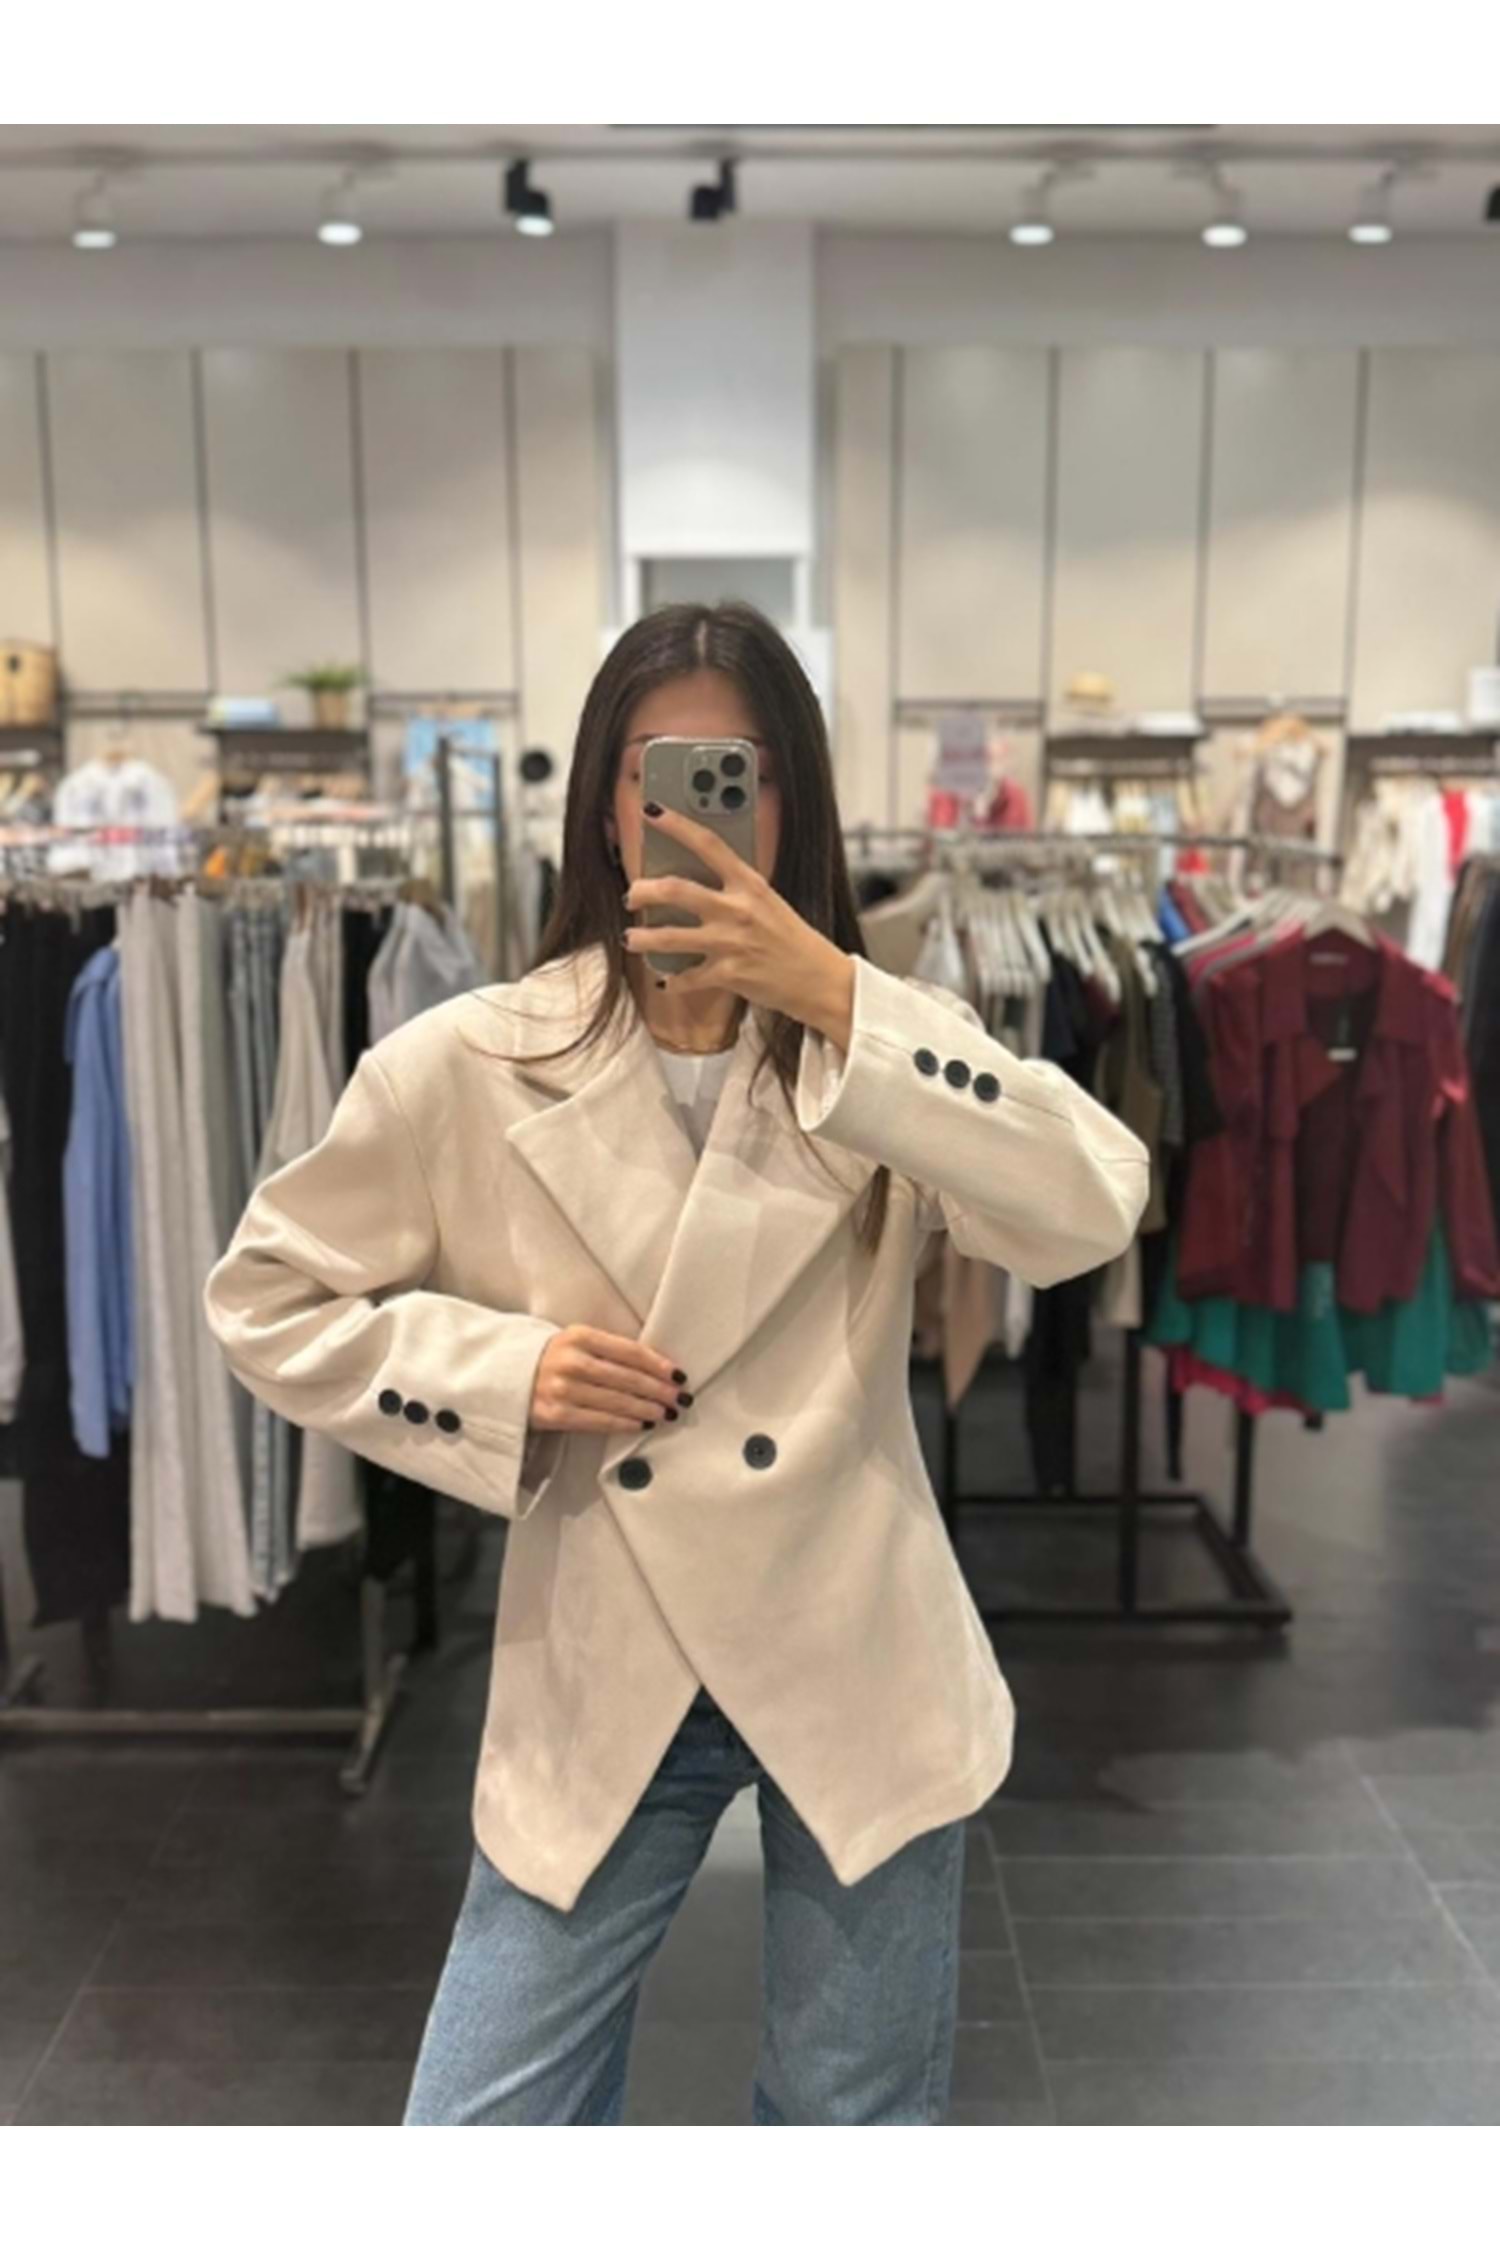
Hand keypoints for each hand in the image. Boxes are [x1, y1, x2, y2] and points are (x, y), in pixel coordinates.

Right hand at [530, 1324, 690, 1434]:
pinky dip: (625, 1424)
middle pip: (627, 1378)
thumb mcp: (576, 1343)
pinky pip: (599, 1421)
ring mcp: (561, 1389)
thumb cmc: (552, 1360)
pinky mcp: (555, 1414)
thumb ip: (608, 1350)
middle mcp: (571, 1361)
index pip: (630, 1351)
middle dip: (660, 1390)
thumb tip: (655, 1369)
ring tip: (667, 1413)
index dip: (658, 1364)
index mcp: (579, 1336)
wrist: (506, 1378)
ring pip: (617, 1401)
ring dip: (648, 1409)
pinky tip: (642, 1424)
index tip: (678, 1375)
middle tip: (681, 1399)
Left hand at [622, 803, 854, 1042]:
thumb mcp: (767, 902)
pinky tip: (667, 980)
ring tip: (630, 939)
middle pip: (676, 890)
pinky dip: (673, 981)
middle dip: (643, 891)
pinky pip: (687, 977)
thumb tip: (692, 881)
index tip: (653, 811)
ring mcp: (732, 942)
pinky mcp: (729, 974)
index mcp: (749, 883)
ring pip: (669, 936)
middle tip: (632, 895)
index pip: (708, 844)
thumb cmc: (791, 938)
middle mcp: (738, 909)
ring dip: (642, 938)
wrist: (819, 978)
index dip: (677, 825)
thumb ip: (734, 889)